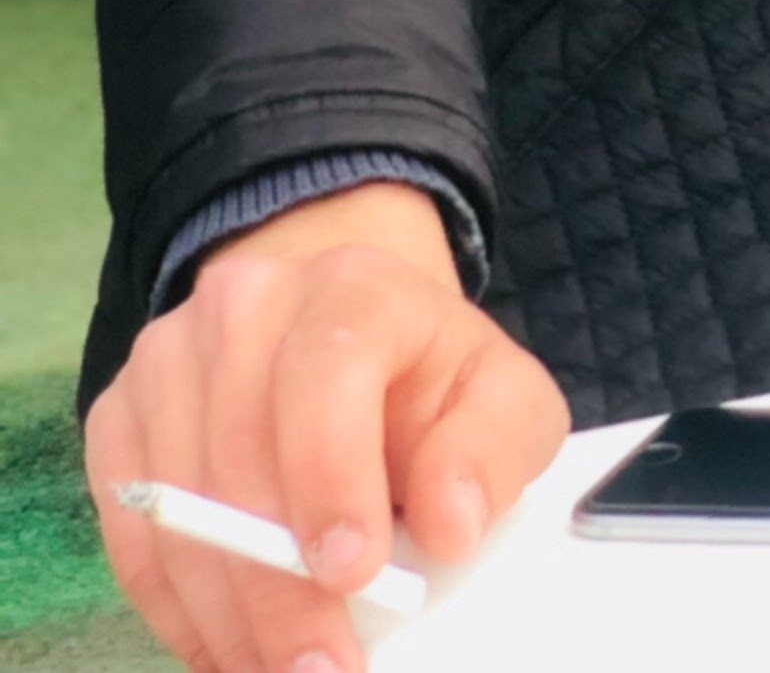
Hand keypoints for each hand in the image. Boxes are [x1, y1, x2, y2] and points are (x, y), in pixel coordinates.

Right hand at [85, 181, 569, 672]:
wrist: (349, 338)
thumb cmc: (429, 380)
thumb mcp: (500, 400)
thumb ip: (492, 451)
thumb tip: (451, 526)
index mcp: (355, 284)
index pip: (327, 366)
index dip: (330, 473)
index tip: (356, 572)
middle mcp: (248, 301)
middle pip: (240, 449)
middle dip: (279, 585)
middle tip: (323, 670)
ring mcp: (171, 352)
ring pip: (177, 505)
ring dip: (228, 612)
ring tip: (283, 669)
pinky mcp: (120, 412)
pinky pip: (132, 529)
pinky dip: (177, 606)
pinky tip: (230, 648)